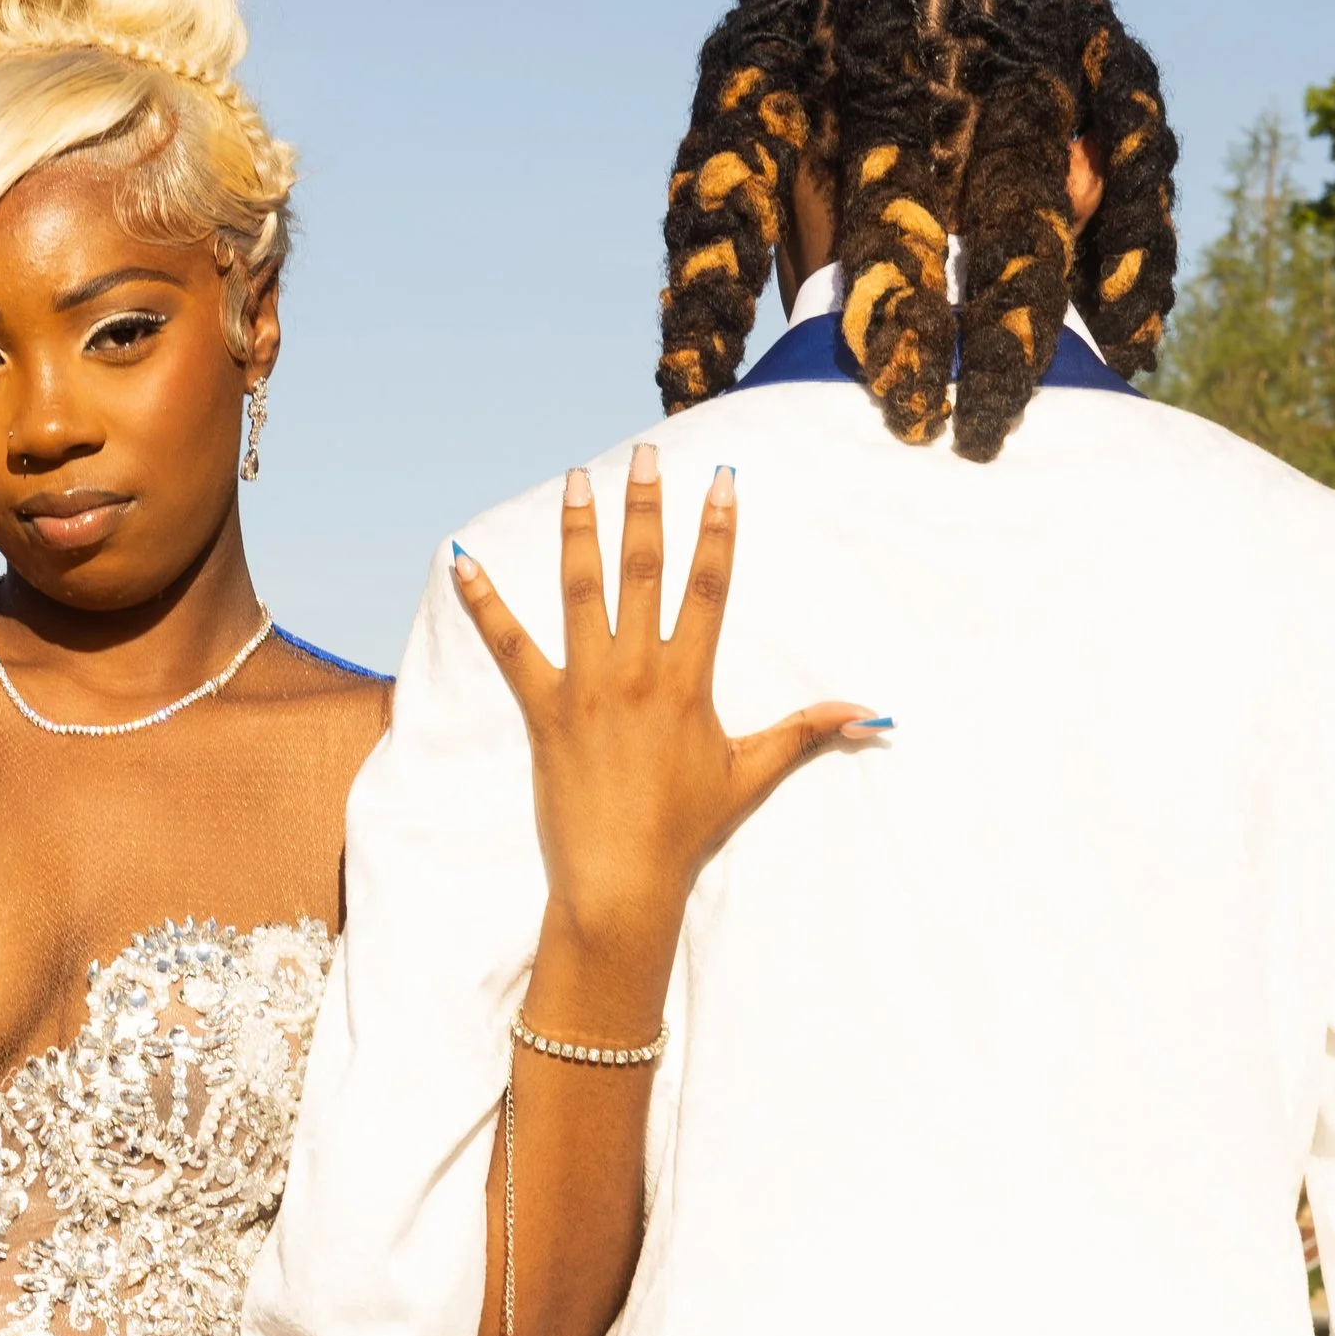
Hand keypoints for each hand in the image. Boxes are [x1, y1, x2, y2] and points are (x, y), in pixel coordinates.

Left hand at [451, 446, 883, 964]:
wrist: (621, 880)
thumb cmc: (685, 830)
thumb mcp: (750, 775)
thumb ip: (806, 733)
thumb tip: (872, 716)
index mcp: (689, 680)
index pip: (709, 587)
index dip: (716, 530)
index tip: (720, 479)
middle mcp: (638, 671)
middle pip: (644, 571)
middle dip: (646, 508)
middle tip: (644, 455)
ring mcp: (586, 686)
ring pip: (581, 591)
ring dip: (578, 531)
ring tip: (576, 479)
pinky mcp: (542, 709)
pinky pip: (507, 645)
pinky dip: (483, 602)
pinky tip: (462, 559)